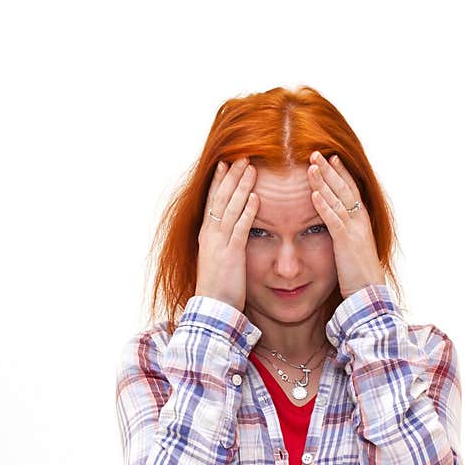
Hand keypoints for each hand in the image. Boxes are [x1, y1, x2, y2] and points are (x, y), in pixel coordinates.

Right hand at [195, 157, 258, 310]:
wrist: (211, 309)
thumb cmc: (217, 288)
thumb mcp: (218, 261)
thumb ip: (224, 244)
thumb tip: (231, 235)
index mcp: (207, 235)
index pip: (213, 201)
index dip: (219, 181)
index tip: (225, 163)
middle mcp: (210, 235)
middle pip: (221, 198)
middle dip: (231, 176)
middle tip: (242, 156)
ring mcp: (219, 244)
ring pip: (230, 208)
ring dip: (241, 186)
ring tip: (250, 168)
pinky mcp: (231, 255)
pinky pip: (240, 229)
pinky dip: (248, 212)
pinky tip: (257, 198)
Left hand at [307, 151, 385, 298]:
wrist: (369, 293)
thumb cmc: (358, 273)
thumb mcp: (352, 247)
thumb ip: (345, 232)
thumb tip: (336, 225)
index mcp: (361, 220)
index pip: (350, 190)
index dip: (340, 172)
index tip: (330, 157)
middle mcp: (359, 221)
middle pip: (343, 188)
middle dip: (329, 170)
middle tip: (315, 152)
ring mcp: (354, 231)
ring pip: (337, 200)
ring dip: (323, 182)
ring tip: (311, 166)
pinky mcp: (346, 243)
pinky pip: (333, 221)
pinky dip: (323, 206)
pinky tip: (313, 195)